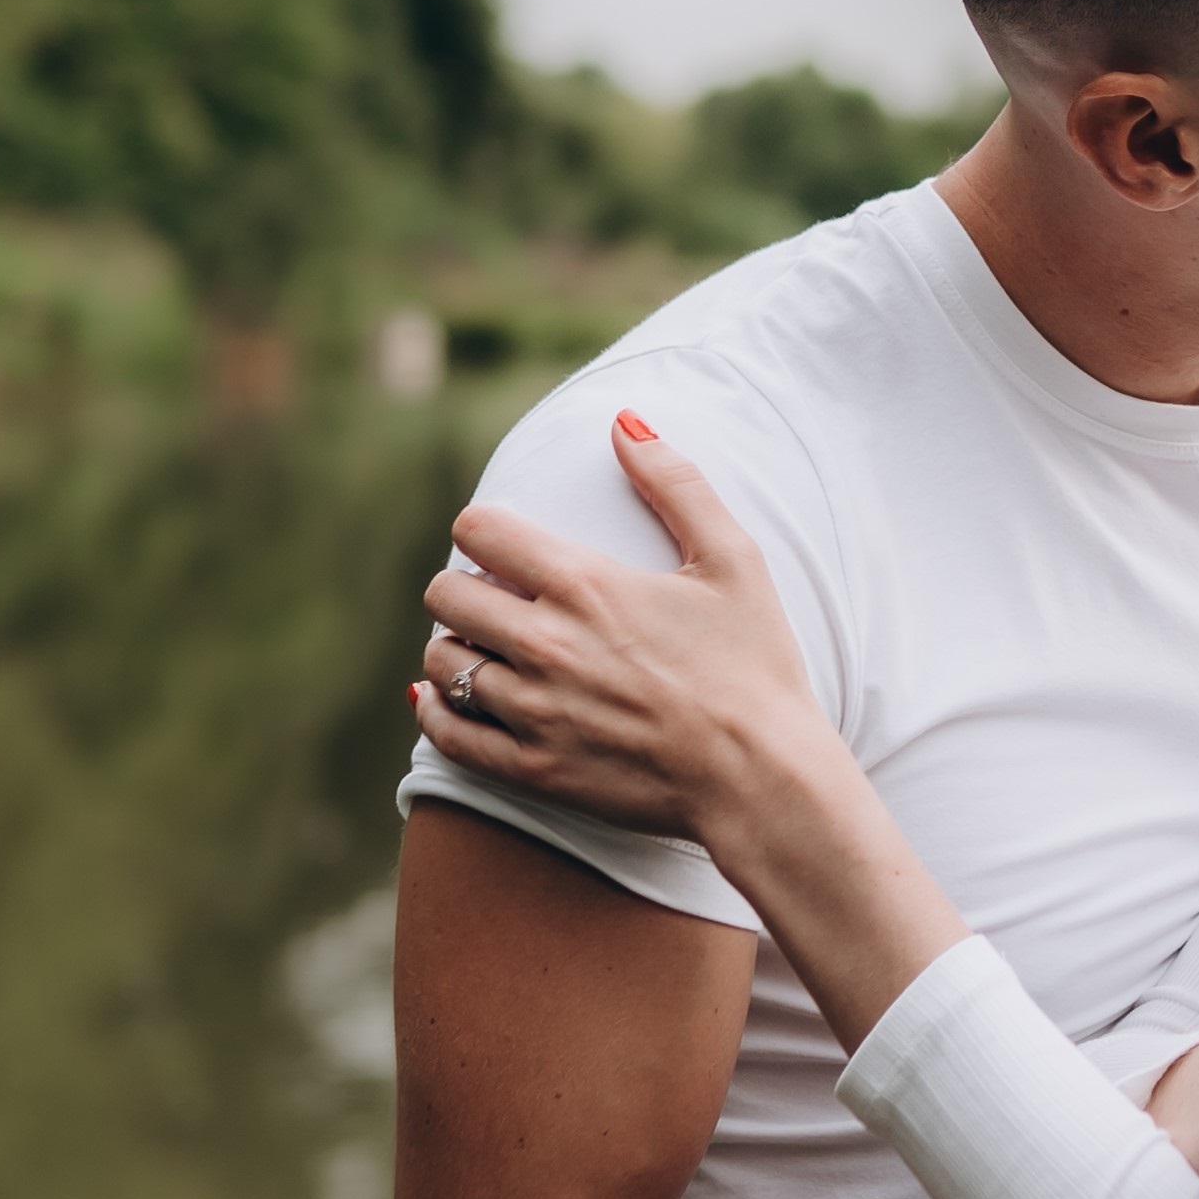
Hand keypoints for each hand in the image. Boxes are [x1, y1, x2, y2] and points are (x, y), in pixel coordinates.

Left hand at [407, 422, 815, 840]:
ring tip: (489, 650)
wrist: (762, 777)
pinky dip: (437, 710)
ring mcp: (534, 711)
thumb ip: (675, 483)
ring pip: (441, 663)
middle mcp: (546, 644)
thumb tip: (624, 421)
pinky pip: (447, 734)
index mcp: (586, 584)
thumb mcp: (734, 560)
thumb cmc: (756, 665)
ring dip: (456, 648)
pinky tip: (452, 700)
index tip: (505, 544)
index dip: (485, 529)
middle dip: (465, 586)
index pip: (479, 531)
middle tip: (498, 598)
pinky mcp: (533, 769)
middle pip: (445, 594)